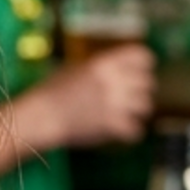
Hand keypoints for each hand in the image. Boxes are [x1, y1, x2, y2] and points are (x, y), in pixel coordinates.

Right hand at [31, 45, 156, 149]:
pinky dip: (128, 132)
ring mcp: (115, 103)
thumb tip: (122, 67)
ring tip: (122, 115)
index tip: (137, 74)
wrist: (41, 116)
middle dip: (139, 91)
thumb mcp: (76, 68)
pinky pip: (136, 130)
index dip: (143, 66)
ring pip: (146, 106)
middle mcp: (113, 80)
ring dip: (135, 111)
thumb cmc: (52, 91)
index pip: (143, 57)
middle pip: (148, 83)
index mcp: (103, 63)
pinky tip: (117, 130)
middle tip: (127, 99)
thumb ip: (101, 67)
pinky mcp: (113, 125)